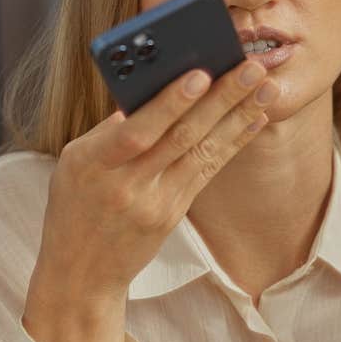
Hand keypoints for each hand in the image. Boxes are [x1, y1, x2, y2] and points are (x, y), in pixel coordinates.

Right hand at [24, 59, 274, 341]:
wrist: (81, 273)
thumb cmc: (73, 207)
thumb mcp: (74, 163)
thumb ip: (110, 130)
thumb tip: (152, 89)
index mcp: (93, 163)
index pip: (137, 130)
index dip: (171, 103)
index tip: (201, 74)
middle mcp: (126, 184)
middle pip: (181, 136)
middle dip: (221, 99)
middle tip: (253, 68)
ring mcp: (154, 203)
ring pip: (202, 152)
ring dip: (237, 117)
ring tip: (267, 89)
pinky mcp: (172, 215)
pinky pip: (207, 172)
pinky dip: (232, 142)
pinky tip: (254, 119)